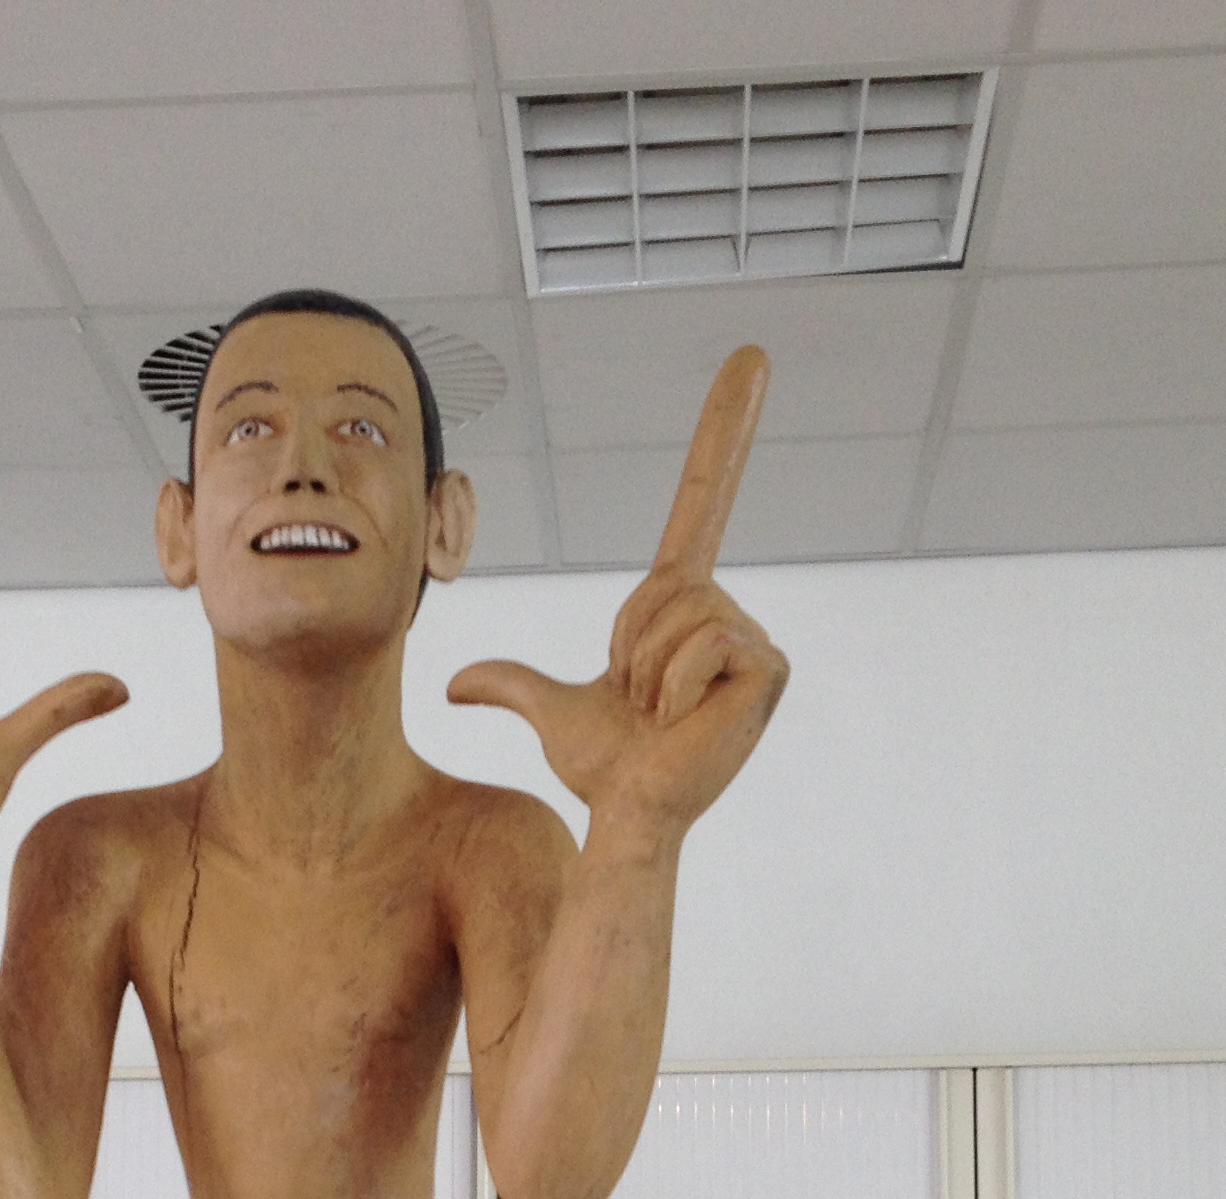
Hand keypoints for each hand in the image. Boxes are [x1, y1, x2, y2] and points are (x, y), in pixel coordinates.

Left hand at [447, 347, 788, 836]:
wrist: (626, 815)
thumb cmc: (603, 769)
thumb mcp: (550, 710)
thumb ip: (510, 685)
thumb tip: (455, 685)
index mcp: (683, 610)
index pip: (701, 504)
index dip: (724, 434)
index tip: (750, 357)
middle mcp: (726, 613)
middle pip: (664, 585)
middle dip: (631, 643)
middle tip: (638, 698)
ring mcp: (756, 642)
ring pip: (679, 612)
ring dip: (648, 668)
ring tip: (658, 712)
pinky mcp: (770, 668)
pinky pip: (701, 639)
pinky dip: (673, 683)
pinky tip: (681, 718)